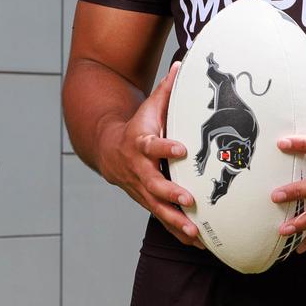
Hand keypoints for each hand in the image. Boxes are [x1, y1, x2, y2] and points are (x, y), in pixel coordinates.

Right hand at [98, 62, 203, 248]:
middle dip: (170, 194)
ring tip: (194, 231)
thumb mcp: (150, 106)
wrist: (109, 149)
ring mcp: (142, 189)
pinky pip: (163, 219)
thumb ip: (167, 89)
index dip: (165, 147)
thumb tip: (183, 62)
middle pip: (153, 184)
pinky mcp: (148, 202)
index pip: (152, 145)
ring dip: (176, 221)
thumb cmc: (138, 125)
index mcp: (141, 144)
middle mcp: (139, 170)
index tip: (180, 149)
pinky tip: (197, 243)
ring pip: (158, 208)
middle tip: (189, 200)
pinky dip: (178, 231)